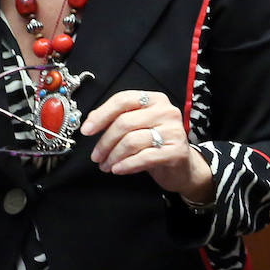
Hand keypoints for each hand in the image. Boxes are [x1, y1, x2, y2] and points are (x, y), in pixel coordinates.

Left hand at [81, 90, 212, 202]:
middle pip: (125, 122)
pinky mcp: (176, 151)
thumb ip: (119, 119)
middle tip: (96, 156)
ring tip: (107, 165)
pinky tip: (118, 169)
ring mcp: (173, 131)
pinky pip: (143, 158)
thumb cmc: (156, 145)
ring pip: (131, 141)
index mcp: (155, 99)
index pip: (123, 100)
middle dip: (105, 142)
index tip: (87, 130)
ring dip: (113, 156)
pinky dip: (126, 165)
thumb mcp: (139, 126)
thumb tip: (91, 120)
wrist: (183, 167)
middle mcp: (167, 111)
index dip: (101, 115)